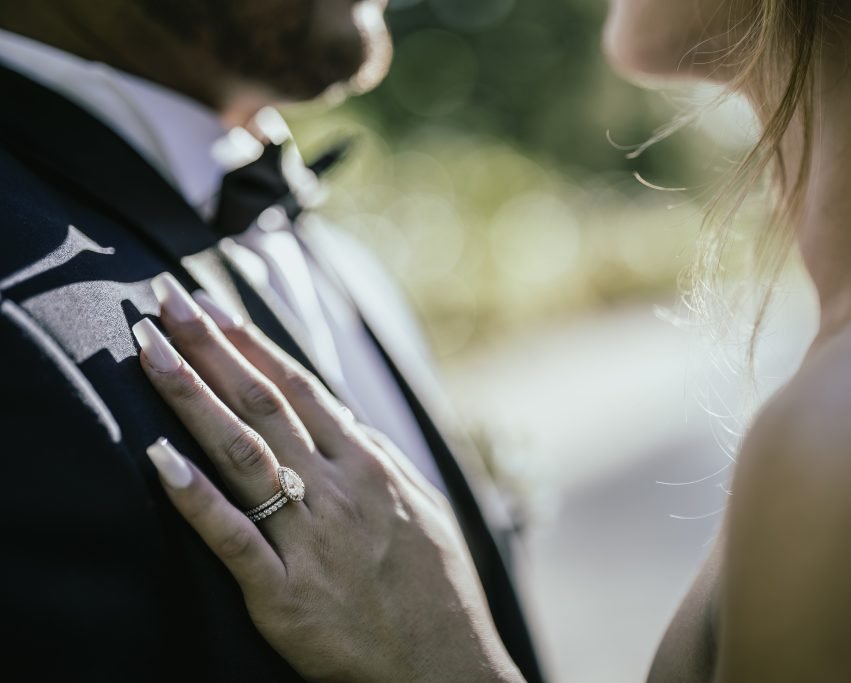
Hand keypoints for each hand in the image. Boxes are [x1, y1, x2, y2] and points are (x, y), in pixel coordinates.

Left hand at [133, 273, 523, 682]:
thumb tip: (341, 415)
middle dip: (208, 348)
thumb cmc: (434, 584)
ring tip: (148, 353)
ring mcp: (311, 537)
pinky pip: (233, 538)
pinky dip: (194, 497)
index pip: (299, 387)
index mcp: (369, 464)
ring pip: (241, 453)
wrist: (444, 663)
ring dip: (191, 397)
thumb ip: (377, 456)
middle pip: (262, 404)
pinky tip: (158, 459)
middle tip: (163, 303)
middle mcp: (338, 488)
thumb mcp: (421, 504)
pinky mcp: (285, 592)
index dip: (250, 343)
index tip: (210, 307)